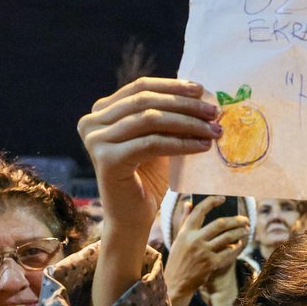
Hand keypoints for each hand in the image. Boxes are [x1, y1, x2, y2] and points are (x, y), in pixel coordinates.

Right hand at [76, 78, 221, 305]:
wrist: (132, 219)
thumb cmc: (148, 179)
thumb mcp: (158, 139)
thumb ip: (168, 115)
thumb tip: (201, 93)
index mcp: (101, 112)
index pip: (141, 87)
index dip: (173, 86)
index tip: (202, 90)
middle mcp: (92, 122)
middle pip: (146, 101)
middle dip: (185, 104)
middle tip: (214, 111)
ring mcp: (96, 140)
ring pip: (150, 120)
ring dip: (188, 124)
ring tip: (214, 130)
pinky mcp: (107, 159)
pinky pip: (151, 143)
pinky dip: (180, 143)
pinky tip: (202, 147)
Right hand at [166, 196, 249, 305]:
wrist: (176, 283)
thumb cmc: (178, 259)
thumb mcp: (178, 239)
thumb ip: (184, 221)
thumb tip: (188, 202)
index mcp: (185, 232)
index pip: (199, 211)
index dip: (211, 202)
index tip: (222, 198)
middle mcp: (194, 240)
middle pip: (220, 224)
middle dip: (236, 220)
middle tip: (245, 219)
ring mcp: (203, 252)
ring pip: (227, 237)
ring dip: (239, 232)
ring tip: (246, 230)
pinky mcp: (210, 264)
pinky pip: (228, 252)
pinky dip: (235, 247)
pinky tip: (239, 243)